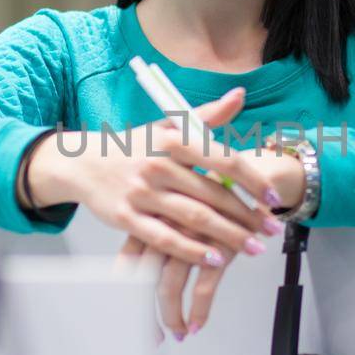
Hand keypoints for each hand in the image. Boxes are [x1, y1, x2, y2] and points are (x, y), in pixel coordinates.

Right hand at [26, 84, 283, 276]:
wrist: (82, 163)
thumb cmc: (132, 146)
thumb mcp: (166, 126)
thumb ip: (206, 116)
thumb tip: (240, 95)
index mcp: (173, 141)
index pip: (222, 160)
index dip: (252, 180)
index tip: (273, 196)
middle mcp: (159, 165)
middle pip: (213, 195)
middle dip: (247, 216)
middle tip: (271, 229)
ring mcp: (142, 193)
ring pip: (194, 218)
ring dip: (227, 236)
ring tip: (253, 248)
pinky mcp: (126, 218)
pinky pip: (165, 238)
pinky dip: (192, 251)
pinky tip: (214, 260)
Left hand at [115, 147, 305, 340]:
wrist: (248, 169)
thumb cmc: (211, 187)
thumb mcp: (179, 202)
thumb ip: (158, 227)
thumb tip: (137, 266)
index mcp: (150, 216)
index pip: (128, 262)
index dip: (123, 293)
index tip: (126, 315)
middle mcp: (164, 226)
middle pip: (142, 279)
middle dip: (143, 314)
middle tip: (151, 335)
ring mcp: (188, 236)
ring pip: (168, 287)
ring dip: (172, 317)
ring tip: (178, 332)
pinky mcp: (217, 246)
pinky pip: (203, 288)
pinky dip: (198, 311)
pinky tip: (197, 324)